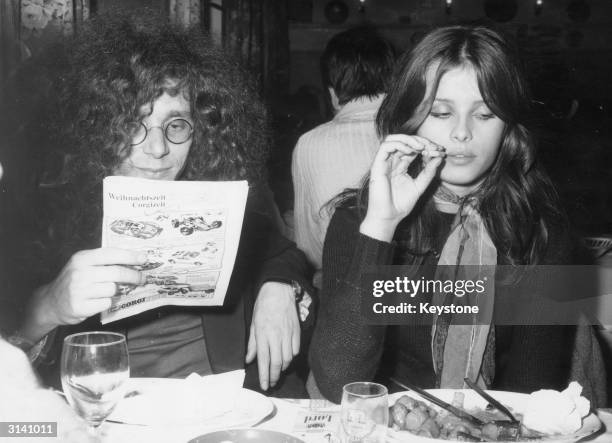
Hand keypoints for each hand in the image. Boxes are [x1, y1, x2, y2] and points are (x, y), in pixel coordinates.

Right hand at [22, 248, 146, 341]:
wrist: (50, 302)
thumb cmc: (74, 281)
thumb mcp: (84, 265)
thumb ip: (104, 261)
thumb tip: (135, 260)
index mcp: (82, 258)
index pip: (111, 253)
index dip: (130, 256)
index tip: (144, 258)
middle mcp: (80, 272)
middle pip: (116, 273)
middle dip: (133, 276)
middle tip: (142, 278)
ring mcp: (79, 290)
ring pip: (113, 289)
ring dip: (116, 291)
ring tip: (107, 291)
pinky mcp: (80, 306)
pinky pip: (106, 303)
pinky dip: (106, 302)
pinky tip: (97, 301)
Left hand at [245, 281, 299, 389]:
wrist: (279, 290)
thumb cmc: (264, 305)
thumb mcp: (253, 323)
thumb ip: (252, 343)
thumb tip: (249, 359)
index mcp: (263, 334)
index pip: (264, 360)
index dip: (264, 375)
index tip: (265, 385)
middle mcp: (276, 336)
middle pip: (277, 363)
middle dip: (275, 376)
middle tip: (272, 382)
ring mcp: (288, 334)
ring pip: (288, 358)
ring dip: (283, 367)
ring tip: (279, 370)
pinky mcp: (296, 330)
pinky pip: (296, 349)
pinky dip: (292, 356)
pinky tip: (287, 357)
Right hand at [360, 134, 444, 241]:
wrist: (389, 217)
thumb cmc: (401, 204)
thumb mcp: (420, 186)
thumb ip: (428, 172)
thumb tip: (439, 157)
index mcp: (400, 166)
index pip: (413, 148)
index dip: (426, 146)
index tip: (440, 150)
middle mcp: (391, 162)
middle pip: (404, 141)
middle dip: (420, 140)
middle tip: (433, 146)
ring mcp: (383, 163)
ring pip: (392, 139)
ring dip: (409, 139)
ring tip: (421, 147)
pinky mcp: (377, 165)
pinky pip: (385, 147)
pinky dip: (399, 144)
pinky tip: (411, 151)